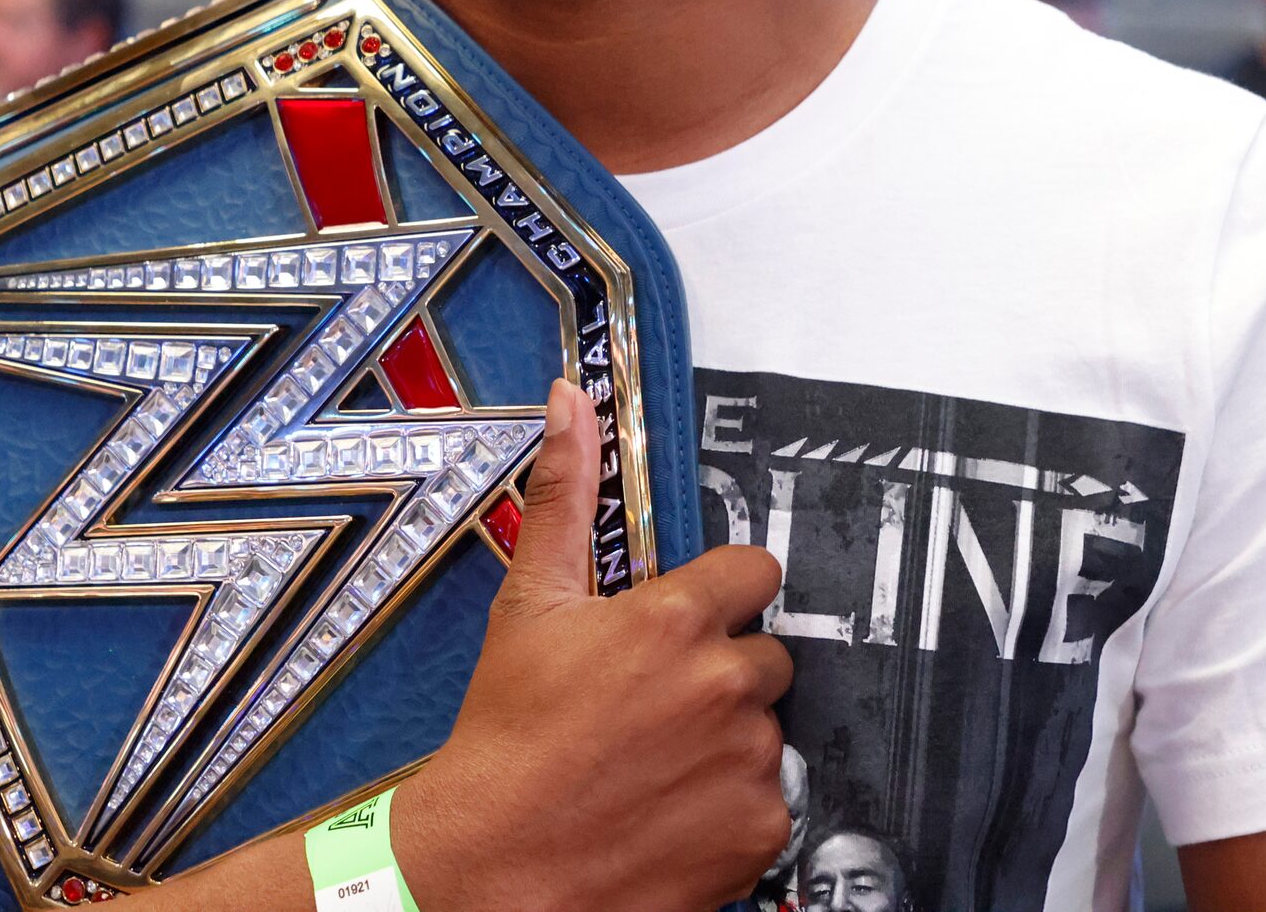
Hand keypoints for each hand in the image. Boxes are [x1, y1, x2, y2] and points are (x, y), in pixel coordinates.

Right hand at [397, 382, 793, 911]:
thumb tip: (570, 400)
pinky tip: (672, 813)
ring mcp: (748, 760)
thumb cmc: (506, 737)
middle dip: (724, 673)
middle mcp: (725, 684)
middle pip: (767, 656)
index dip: (722, 596)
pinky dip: (731, 810)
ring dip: (727, 743)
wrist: (495, 866)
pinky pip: (771, 802)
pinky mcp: (760, 829)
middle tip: (658, 705)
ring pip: (767, 731)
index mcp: (675, 619)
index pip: (756, 573)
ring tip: (655, 765)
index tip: (690, 622)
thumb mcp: (528, 604)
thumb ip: (565, 494)